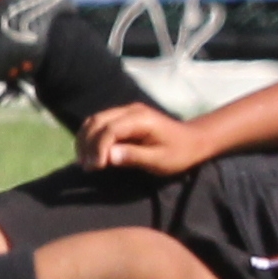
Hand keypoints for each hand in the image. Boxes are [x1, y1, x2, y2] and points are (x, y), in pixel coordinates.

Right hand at [77, 99, 209, 174]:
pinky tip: (88, 154)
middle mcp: (130, 110)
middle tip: (86, 167)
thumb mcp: (159, 160)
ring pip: (94, 120)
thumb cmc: (179, 153)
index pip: (110, 129)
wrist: (193, 140)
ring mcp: (126, 111)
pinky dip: (89, 137)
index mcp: (141, 119)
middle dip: (87, 144)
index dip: (99, 148)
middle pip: (97, 121)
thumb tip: (109, 157)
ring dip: (85, 140)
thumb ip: (134, 157)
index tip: (96, 167)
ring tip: (84, 162)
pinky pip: (99, 123)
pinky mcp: (123, 118)